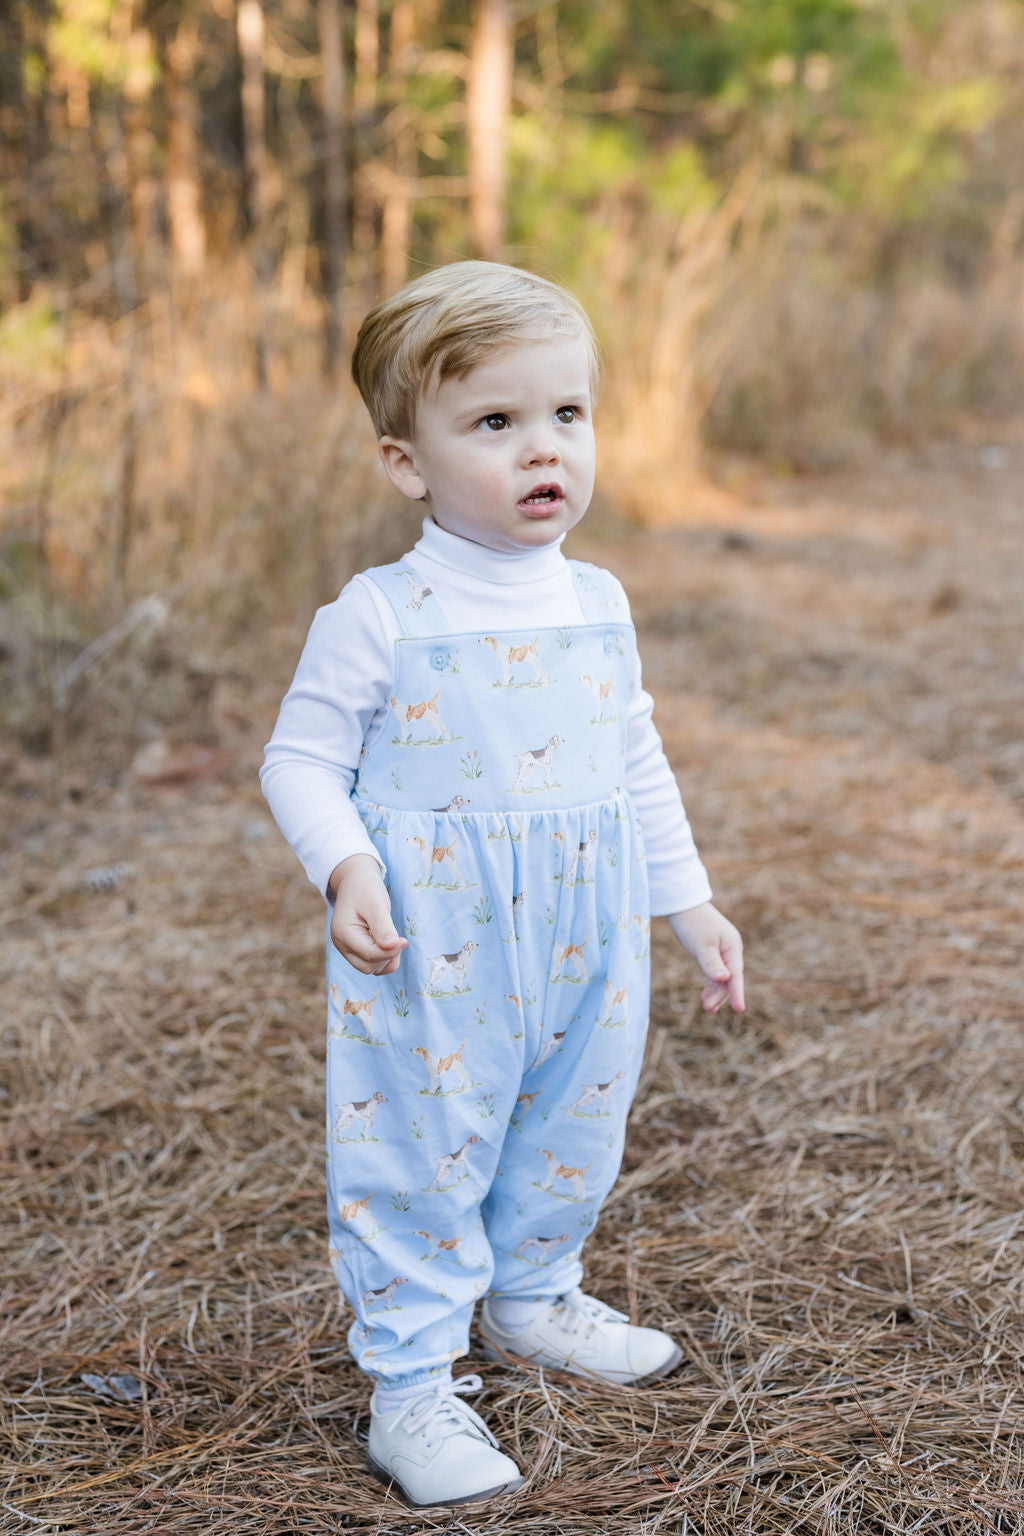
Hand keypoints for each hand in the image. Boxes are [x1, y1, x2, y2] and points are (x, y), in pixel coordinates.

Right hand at [328, 854, 407, 975]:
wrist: (356, 880)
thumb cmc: (366, 889)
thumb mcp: (376, 904)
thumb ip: (383, 927)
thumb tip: (392, 946)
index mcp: (343, 933)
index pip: (370, 955)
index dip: (390, 951)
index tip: (404, 940)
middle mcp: (341, 944)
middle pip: (368, 966)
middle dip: (387, 957)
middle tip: (399, 938)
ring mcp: (346, 948)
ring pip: (369, 968)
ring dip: (386, 959)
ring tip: (394, 940)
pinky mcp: (354, 948)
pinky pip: (369, 963)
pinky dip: (382, 959)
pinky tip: (390, 945)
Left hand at [668, 901, 743, 1013]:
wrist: (682, 905)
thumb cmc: (692, 923)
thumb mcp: (702, 945)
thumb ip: (712, 963)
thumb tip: (725, 979)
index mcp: (732, 946)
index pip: (736, 974)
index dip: (737, 993)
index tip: (740, 1010)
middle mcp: (731, 950)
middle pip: (729, 979)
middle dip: (720, 995)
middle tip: (707, 1009)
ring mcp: (722, 953)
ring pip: (722, 978)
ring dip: (715, 993)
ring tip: (707, 1009)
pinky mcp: (713, 954)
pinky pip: (715, 974)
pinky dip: (711, 985)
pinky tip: (706, 997)